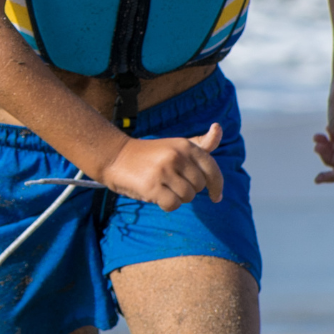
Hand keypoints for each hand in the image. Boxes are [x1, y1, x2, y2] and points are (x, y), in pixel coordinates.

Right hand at [100, 125, 223, 211]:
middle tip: (172, 184)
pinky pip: (173, 205)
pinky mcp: (152, 186)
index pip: (212, 169)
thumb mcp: (176, 146)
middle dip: (189, 190)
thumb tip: (218, 128)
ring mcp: (164, 171)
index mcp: (185, 146)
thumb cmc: (149, 154)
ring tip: (163, 189)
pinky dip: (167, 205)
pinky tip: (157, 197)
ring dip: (178, 198)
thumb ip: (200, 143)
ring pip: (187, 197)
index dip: (217, 186)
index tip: (216, 196)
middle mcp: (176, 156)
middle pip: (199, 186)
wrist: (114, 157)